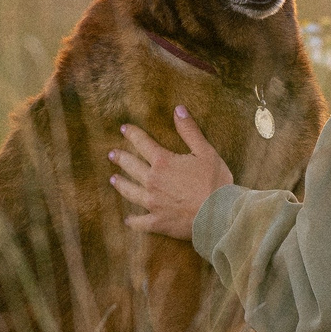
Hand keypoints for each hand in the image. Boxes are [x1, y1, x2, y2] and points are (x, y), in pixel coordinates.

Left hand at [108, 108, 231, 241]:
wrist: (219, 214)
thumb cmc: (215, 182)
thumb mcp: (205, 151)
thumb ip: (189, 131)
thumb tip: (178, 109)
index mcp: (163, 162)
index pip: (143, 143)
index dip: (132, 134)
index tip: (123, 128)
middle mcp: (152, 181)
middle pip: (131, 166)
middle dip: (120, 158)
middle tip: (112, 154)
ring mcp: (152, 203)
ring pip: (130, 192)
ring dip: (120, 184)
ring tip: (113, 179)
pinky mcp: (157, 222)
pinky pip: (140, 222)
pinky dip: (133, 221)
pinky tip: (128, 220)